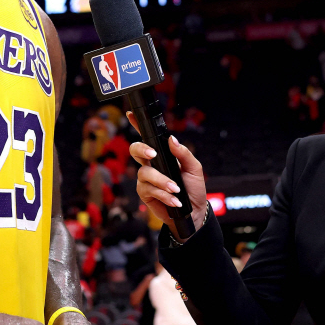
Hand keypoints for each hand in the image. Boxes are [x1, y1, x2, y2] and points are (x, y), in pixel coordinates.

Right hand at [127, 112, 206, 240]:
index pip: (148, 137)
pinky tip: (174, 200)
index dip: (137, 124)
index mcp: (162, 154)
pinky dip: (163, 194)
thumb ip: (183, 153)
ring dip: (162, 181)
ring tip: (176, 189)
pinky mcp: (145, 193)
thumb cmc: (193, 188)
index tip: (131, 114)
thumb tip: (172, 139)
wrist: (193, 211)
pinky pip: (148, 189)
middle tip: (153, 154)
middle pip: (135, 149)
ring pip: (145, 173)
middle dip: (141, 149)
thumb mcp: (194, 168)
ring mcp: (146, 179)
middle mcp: (151, 164)